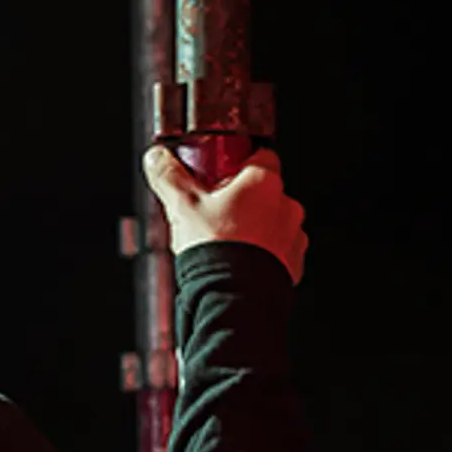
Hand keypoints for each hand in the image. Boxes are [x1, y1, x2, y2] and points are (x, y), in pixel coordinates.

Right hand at [146, 144, 307, 284]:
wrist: (234, 296)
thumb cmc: (216, 248)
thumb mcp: (182, 206)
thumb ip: (169, 176)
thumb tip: (158, 159)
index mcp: (263, 182)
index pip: (260, 156)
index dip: (238, 163)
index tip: (220, 173)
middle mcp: (285, 206)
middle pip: (264, 191)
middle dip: (242, 199)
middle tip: (214, 211)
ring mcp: (293, 236)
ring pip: (273, 221)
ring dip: (254, 227)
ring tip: (225, 241)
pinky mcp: (293, 263)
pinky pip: (279, 250)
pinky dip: (262, 253)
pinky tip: (238, 261)